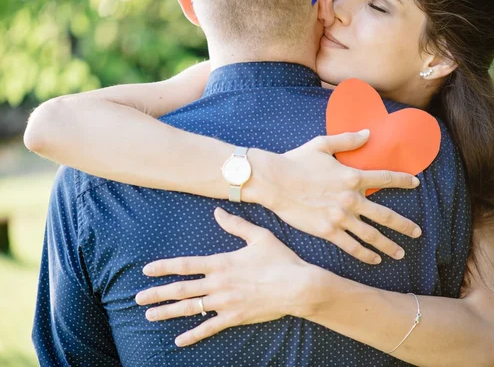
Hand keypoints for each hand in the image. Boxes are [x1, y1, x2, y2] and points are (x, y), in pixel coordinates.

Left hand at [136, 208, 315, 346]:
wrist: (298, 286)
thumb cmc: (281, 259)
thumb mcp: (259, 236)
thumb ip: (236, 225)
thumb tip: (217, 211)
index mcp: (222, 262)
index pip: (186, 264)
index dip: (164, 267)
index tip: (146, 271)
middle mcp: (219, 283)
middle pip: (181, 289)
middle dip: (157, 293)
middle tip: (138, 298)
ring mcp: (225, 302)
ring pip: (190, 308)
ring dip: (168, 312)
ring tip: (150, 315)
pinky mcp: (235, 317)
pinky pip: (209, 328)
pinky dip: (193, 334)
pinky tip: (179, 340)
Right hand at [265, 130, 420, 264]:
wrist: (274, 181)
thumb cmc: (296, 160)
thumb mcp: (322, 144)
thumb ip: (348, 140)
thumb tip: (368, 133)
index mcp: (352, 176)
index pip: (386, 178)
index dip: (403, 180)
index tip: (416, 183)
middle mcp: (351, 199)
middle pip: (386, 215)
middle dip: (405, 225)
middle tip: (417, 232)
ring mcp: (340, 217)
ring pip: (372, 235)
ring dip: (389, 245)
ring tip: (400, 253)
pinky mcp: (328, 231)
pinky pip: (351, 246)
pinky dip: (365, 254)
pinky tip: (374, 259)